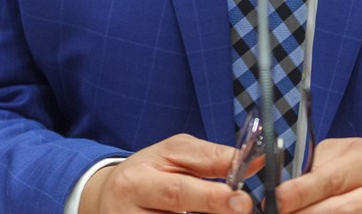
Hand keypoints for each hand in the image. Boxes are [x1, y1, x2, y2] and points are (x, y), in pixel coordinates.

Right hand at [80, 134, 252, 213]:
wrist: (108, 199)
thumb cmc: (148, 173)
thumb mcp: (173, 154)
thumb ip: (210, 158)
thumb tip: (252, 161)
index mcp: (137, 182)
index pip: (177, 191)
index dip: (212, 197)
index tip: (242, 199)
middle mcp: (128, 213)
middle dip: (213, 211)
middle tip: (241, 208)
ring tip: (227, 209)